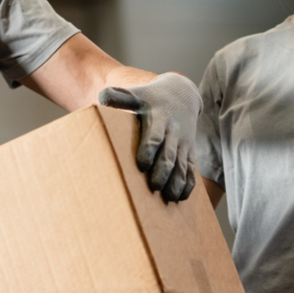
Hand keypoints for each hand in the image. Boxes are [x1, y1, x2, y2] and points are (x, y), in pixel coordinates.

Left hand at [99, 73, 201, 200]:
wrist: (182, 95)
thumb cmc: (151, 98)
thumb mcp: (137, 94)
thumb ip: (120, 96)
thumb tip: (102, 97)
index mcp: (159, 119)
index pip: (155, 136)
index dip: (149, 150)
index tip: (141, 165)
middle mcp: (173, 133)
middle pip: (169, 155)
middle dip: (163, 172)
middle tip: (154, 187)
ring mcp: (183, 143)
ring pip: (182, 165)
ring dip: (176, 182)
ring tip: (168, 198)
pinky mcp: (189, 151)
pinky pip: (191, 170)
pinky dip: (188, 184)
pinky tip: (181, 197)